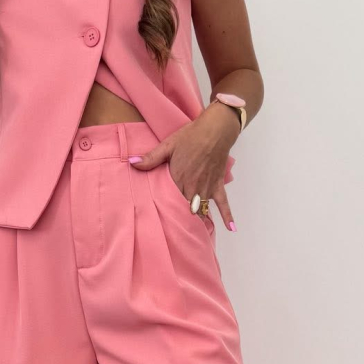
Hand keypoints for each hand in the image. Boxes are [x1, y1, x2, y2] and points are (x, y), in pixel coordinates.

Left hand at [127, 103, 238, 230]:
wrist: (215, 129)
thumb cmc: (191, 135)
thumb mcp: (168, 145)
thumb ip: (151, 158)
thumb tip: (131, 163)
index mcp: (178, 178)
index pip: (169, 200)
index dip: (163, 210)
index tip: (158, 220)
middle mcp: (193, 186)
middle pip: (184, 209)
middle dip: (179, 219)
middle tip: (173, 232)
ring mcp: (206, 187)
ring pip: (200, 209)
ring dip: (196, 221)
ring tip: (190, 234)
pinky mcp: (218, 185)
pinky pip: (224, 203)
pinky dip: (227, 216)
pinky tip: (231, 228)